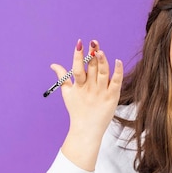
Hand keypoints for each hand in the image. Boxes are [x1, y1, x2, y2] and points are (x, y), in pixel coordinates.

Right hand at [54, 39, 123, 170]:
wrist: (86, 130)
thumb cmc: (77, 111)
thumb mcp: (67, 93)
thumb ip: (62, 77)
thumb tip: (53, 65)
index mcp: (78, 86)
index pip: (77, 68)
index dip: (77, 56)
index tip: (79, 43)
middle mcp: (89, 88)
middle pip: (91, 68)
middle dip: (92, 54)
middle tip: (93, 42)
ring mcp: (101, 92)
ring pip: (102, 73)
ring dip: (102, 61)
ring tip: (101, 50)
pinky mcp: (112, 97)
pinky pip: (116, 82)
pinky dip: (117, 71)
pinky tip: (118, 61)